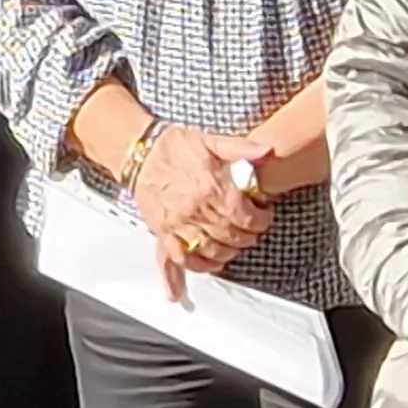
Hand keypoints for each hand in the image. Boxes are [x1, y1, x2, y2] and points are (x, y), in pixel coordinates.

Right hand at [131, 125, 271, 295]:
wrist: (139, 154)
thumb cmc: (175, 147)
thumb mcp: (210, 141)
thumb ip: (241, 147)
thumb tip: (268, 151)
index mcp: (211, 187)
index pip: (245, 217)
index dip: (260, 221)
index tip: (262, 217)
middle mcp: (196, 209)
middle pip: (231, 236)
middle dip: (247, 237)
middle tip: (251, 232)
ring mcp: (178, 224)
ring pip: (211, 250)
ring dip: (228, 252)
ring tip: (234, 245)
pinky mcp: (163, 232)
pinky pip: (182, 258)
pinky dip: (199, 266)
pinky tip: (211, 264)